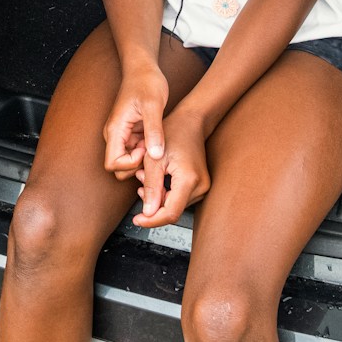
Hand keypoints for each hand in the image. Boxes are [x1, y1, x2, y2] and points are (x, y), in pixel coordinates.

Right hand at [103, 62, 169, 180]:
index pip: (112, 164)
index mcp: (115, 129)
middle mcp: (114, 135)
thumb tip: (155, 156)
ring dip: (143, 159)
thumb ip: (154, 131)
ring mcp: (122, 135)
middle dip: (137, 165)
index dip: (130, 164)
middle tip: (155, 149)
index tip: (147, 150)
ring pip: (128, 161)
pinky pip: (136, 152)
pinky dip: (147, 152)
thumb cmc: (146, 82)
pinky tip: (158, 140)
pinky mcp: (131, 133)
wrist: (143, 68)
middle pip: (118, 167)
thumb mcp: (153, 105)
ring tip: (158, 143)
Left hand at [133, 112, 209, 228]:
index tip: (137, 220)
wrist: (191, 122)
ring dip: (158, 196)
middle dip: (152, 203)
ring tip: (146, 175)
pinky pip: (180, 197)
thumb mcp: (153, 160)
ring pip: (175, 204)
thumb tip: (147, 213)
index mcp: (189, 179)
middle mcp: (201, 186)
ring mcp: (203, 186)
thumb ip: (150, 187)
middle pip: (173, 210)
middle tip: (139, 183)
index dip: (152, 220)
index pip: (170, 213)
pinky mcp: (201, 185)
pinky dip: (165, 193)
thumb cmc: (172, 134)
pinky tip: (157, 179)